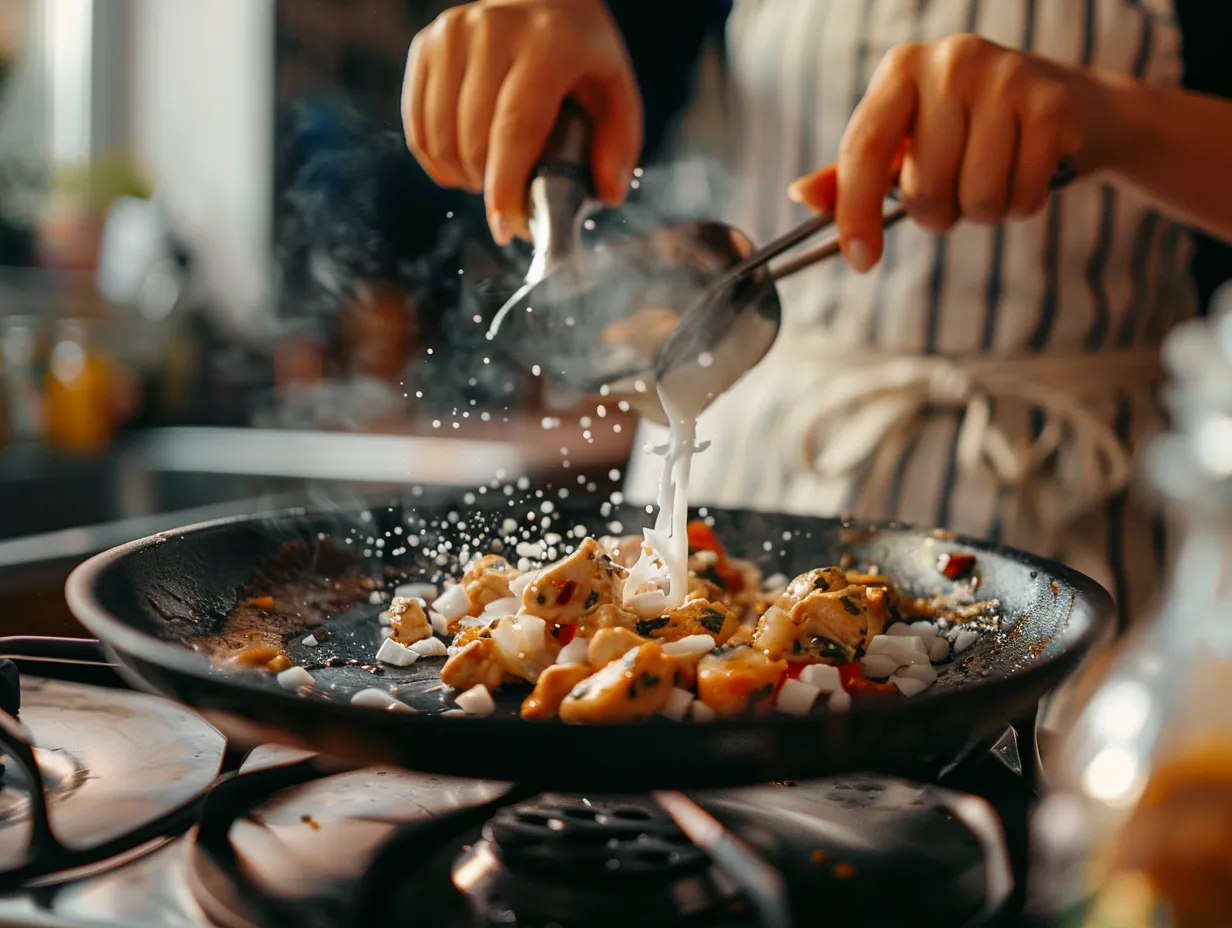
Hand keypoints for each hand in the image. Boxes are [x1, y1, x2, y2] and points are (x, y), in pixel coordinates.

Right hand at [402, 0, 641, 245]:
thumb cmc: (581, 55)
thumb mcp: (616, 89)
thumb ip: (618, 145)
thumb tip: (606, 195)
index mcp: (547, 44)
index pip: (515, 128)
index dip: (505, 186)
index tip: (506, 226)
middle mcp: (493, 30)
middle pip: (473, 139)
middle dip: (488, 188)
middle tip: (511, 202)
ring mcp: (453, 35)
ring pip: (440, 138)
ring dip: (462, 176)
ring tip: (488, 177)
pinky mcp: (427, 44)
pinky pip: (418, 126)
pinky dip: (437, 160)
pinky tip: (461, 164)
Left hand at [788, 34, 1116, 271]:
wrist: (1077, 108)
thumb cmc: (974, 128)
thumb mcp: (909, 141)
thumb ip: (853, 170)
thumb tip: (800, 195)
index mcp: (902, 69)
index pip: (863, 150)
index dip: (856, 212)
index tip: (861, 260)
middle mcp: (951, 61)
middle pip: (922, 188)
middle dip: (937, 212)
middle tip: (957, 188)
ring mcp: (1005, 77)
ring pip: (974, 198)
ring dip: (982, 212)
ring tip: (996, 177)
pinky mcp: (1052, 105)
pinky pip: (1020, 197)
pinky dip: (1021, 206)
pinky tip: (1028, 173)